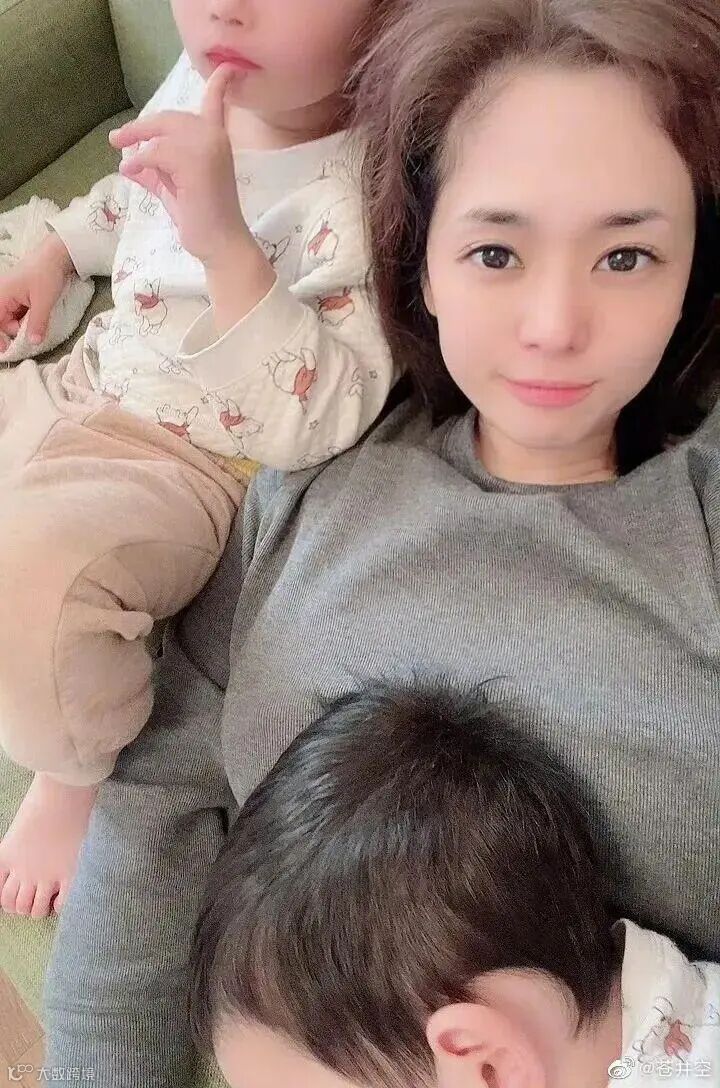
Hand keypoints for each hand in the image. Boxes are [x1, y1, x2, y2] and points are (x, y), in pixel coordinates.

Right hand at [0, 233, 73, 350]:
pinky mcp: (21, 296)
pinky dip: (29, 318)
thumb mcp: (44, 301)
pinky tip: (40, 315)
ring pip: (14, 319)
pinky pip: (21, 313)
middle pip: (4, 323)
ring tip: (41, 316)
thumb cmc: (47, 273)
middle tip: (35, 328)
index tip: (6, 350)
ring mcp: (12, 296)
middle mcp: (3, 295)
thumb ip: (37, 323)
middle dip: (18, 329)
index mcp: (2, 295)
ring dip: (25, 324)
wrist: (58, 255)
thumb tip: (33, 342)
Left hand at [109, 65, 251, 266]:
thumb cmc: (200, 221)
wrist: (219, 244)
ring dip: (136, 140)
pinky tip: (130, 170)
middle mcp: (214, 139)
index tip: (227, 68)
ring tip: (122, 156)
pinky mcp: (195, 163)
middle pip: (170, 118)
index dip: (220, 83)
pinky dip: (140, 160)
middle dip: (142, 127)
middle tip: (117, 139)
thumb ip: (154, 174)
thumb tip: (128, 163)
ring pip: (162, 132)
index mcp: (216, 142)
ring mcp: (207, 148)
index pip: (217, 103)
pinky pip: (157, 152)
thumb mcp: (172, 192)